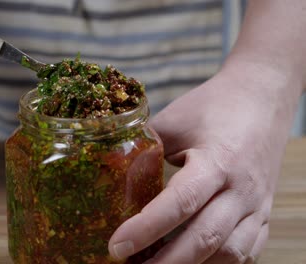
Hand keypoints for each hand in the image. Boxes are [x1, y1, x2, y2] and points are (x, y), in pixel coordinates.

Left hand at [108, 60, 301, 262]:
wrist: (262, 98)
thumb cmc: (214, 106)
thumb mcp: (175, 120)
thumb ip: (146, 147)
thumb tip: (111, 169)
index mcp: (217, 161)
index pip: (180, 202)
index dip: (146, 229)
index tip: (117, 246)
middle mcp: (241, 189)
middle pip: (205, 238)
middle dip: (166, 263)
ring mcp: (257, 205)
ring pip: (230, 253)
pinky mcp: (264, 213)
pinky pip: (247, 252)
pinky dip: (219, 263)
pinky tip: (193, 262)